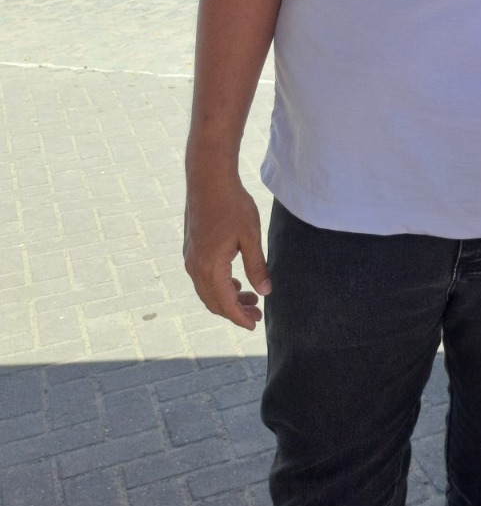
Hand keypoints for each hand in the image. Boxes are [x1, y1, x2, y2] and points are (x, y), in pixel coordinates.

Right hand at [183, 170, 270, 329]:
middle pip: (213, 302)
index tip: (254, 325)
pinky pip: (202, 279)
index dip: (239, 318)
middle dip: (234, 312)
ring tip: (249, 298)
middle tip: (256, 314)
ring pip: (207, 291)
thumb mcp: (251, 236)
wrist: (208, 180)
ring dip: (226, 299)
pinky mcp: (191, 250)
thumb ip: (257, 266)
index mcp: (210, 267)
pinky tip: (235, 282)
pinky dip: (218, 286)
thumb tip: (265, 292)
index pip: (225, 304)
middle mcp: (195, 267)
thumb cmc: (232, 205)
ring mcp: (190, 258)